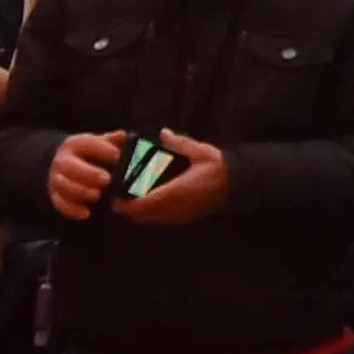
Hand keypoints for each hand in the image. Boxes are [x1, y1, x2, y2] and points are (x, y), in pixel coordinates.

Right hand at [48, 130, 122, 219]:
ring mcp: (56, 178)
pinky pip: (59, 204)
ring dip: (81, 191)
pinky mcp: (55, 195)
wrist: (63, 164)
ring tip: (98, 195)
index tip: (117, 156)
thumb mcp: (98, 143)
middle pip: (70, 167)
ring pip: (63, 186)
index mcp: (75, 144)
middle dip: (88, 173)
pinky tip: (86, 213)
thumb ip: (112, 141)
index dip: (102, 149)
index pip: (86, 143)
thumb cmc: (88, 154)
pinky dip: (72, 210)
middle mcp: (62, 160)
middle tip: (106, 179)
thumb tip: (123, 136)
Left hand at [114, 131, 231, 225]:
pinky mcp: (185, 218)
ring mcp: (180, 216)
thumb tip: (163, 133)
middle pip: (142, 216)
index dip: (124, 204)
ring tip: (130, 199)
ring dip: (138, 213)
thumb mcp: (200, 152)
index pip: (141, 204)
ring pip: (151, 220)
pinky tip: (149, 202)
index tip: (114, 196)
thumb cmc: (219, 168)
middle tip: (117, 196)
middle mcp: (174, 208)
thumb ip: (179, 144)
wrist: (239, 186)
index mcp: (174, 192)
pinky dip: (150, 214)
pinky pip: (161, 220)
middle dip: (127, 209)